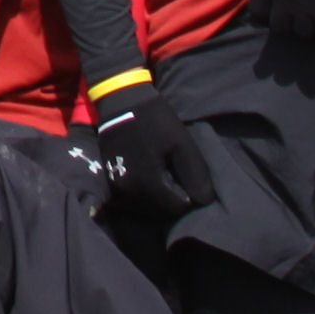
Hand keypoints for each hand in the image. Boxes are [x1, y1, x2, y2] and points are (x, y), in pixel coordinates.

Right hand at [80, 94, 213, 227]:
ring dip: (159, 198)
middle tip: (178, 175)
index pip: (177, 208)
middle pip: (161, 211)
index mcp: (148, 183)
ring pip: (147, 207)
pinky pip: (133, 199)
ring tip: (165, 174)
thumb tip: (204, 201)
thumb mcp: (183, 144)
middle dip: (174, 198)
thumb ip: (195, 175)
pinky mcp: (111, 181)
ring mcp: (116, 187)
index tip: (190, 178)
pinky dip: (146, 193)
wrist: (121, 102)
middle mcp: (128, 191)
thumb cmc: (155, 120)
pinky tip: (151, 174)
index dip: (190, 196)